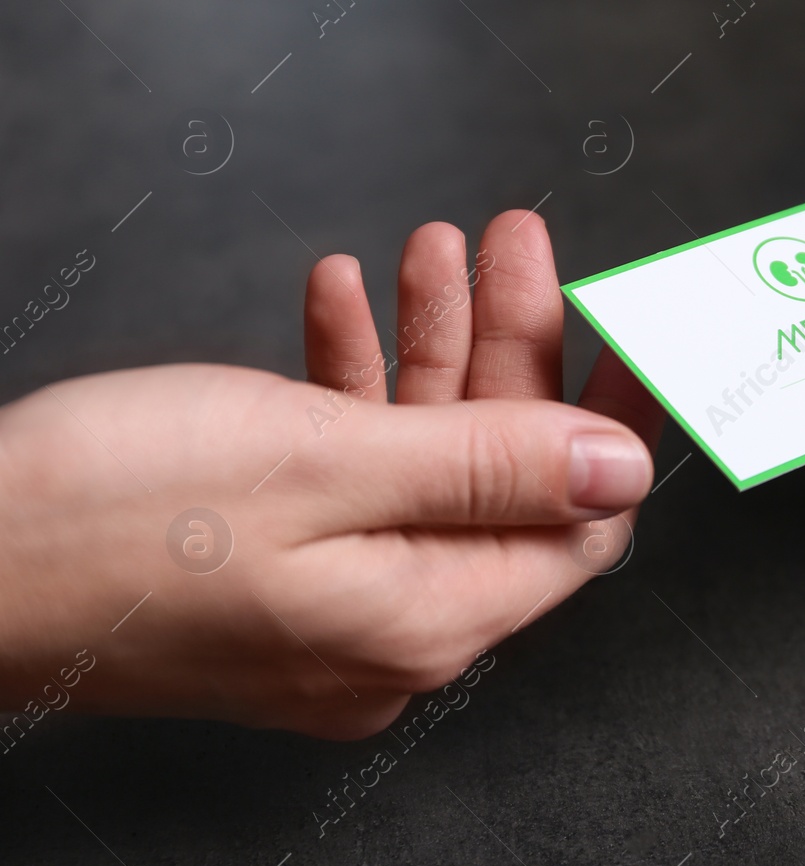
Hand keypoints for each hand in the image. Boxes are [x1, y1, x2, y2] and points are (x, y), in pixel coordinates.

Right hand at [0, 211, 660, 737]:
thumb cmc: (109, 521)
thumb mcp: (327, 467)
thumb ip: (491, 466)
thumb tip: (623, 467)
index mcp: (429, 618)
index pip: (585, 523)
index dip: (615, 417)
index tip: (633, 324)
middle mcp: (394, 626)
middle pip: (503, 475)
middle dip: (511, 345)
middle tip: (513, 240)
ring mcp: (334, 598)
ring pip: (425, 456)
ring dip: (431, 344)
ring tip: (433, 245)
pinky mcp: (276, 567)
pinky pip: (350, 469)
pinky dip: (353, 381)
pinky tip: (341, 298)